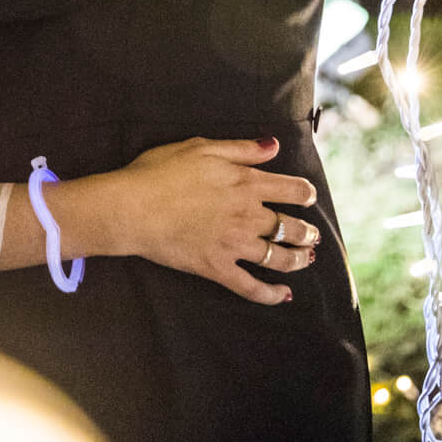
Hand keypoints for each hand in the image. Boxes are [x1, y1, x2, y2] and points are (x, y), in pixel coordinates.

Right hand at [99, 137, 320, 305]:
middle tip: (311, 236)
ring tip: (305, 260)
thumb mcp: (200, 148)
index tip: (308, 197)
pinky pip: (251, 287)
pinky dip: (271, 295)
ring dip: (298, 260)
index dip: (305, 193)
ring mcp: (234, 245)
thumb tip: (273, 146)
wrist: (131, 207)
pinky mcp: (217, 268)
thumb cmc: (158, 172)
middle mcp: (247, 216)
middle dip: (306, 232)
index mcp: (245, 183)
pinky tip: (283, 296)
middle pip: (291, 227)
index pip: (293, 190)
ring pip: (279, 258)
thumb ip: (241, 149)